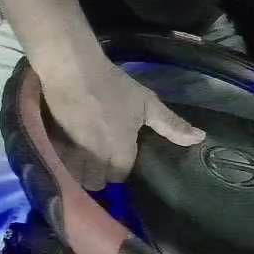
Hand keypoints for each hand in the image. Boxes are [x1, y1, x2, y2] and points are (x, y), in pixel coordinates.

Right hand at [39, 53, 204, 188]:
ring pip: (78, 178)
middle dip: (100, 174)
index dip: (120, 167)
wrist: (73, 71)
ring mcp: (74, 154)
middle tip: (101, 159)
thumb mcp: (147, 102)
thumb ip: (171, 125)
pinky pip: (61, 166)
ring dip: (82, 173)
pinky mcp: (54, 146)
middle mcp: (98, 158)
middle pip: (98, 182)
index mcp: (121, 151)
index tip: (119, 156)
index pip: (120, 176)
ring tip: (83, 159)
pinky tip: (67, 151)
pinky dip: (65, 164)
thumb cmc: (112, 86)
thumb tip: (200, 139)